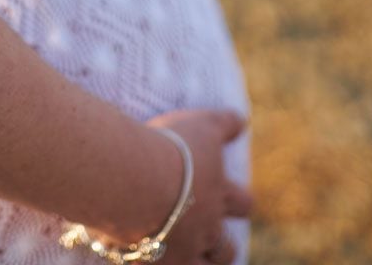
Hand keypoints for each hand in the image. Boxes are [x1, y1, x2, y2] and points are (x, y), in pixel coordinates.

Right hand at [85, 108, 250, 263]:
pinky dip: (150, 263)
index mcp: (217, 195)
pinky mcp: (147, 263)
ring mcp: (178, 252)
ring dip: (195, 260)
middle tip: (211, 236)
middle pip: (226, 248)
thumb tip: (242, 120)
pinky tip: (142, 258)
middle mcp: (204, 228)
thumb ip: (223, 124)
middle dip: (222, 244)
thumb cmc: (167, 149)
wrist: (129, 180)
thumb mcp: (200, 126)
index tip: (232, 198)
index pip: (243, 204)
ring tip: (185, 254)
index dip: (238, 201)